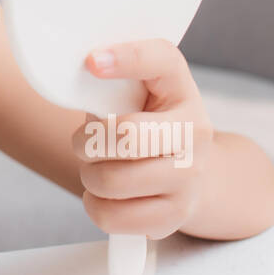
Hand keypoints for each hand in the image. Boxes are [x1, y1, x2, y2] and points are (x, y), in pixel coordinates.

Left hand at [70, 38, 214, 239]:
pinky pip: (112, 217)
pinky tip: (107, 196)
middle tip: (85, 143)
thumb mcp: (138, 93)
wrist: (191, 171)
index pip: (163, 61)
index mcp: (183, 91)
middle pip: (126, 135)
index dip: (126, 58)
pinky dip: (96, 207)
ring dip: (89, 176)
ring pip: (111, 181)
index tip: (91, 62)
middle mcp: (195, 132)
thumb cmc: (147, 123)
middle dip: (87, 141)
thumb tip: (78, 79)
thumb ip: (112, 83)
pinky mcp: (175, 216)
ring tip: (97, 168)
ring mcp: (190, 177)